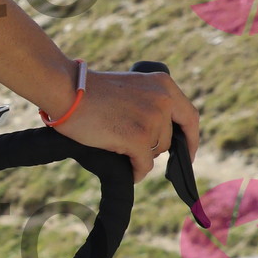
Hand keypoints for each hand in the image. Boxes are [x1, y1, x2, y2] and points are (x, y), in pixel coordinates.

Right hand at [71, 69, 199, 180]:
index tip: (187, 153)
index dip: (191, 139)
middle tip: (131, 146)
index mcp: (163, 85)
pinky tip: (129, 172)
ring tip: (117, 147)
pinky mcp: (138, 138)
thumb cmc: (89, 91)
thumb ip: (150, 103)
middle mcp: (163, 100)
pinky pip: (144, 165)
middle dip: (153, 148)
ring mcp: (152, 119)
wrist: (66, 89)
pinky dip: (137, 172)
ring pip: (156, 153)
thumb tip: (161, 135)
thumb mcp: (131, 88)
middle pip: (169, 139)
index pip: (190, 117)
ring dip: (139, 156)